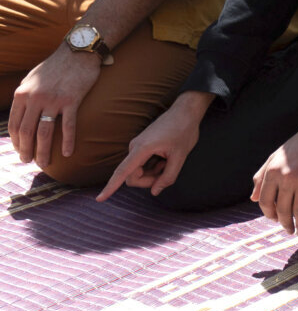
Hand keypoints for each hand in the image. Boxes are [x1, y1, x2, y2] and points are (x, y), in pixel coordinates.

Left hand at [9, 44, 102, 166]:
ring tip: (45, 163)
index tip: (21, 150)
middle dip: (26, 150)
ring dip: (43, 151)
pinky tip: (67, 153)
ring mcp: (53, 100)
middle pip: (27, 131)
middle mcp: (35, 98)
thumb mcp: (32, 78)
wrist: (78, 51)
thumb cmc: (56, 66)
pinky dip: (67, 141)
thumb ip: (25, 95)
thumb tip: (20, 113)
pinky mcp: (71, 100)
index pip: (15, 124)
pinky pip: (68, 125)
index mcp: (22, 94)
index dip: (16, 141)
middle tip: (29, 161)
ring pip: (44, 132)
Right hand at [97, 91, 211, 200]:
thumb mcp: (181, 156)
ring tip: (169, 161)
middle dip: (149, 181)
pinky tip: (165, 158)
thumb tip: (155, 192)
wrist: (185, 111)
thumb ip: (168, 176)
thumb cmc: (184, 131)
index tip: (99, 199)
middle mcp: (134, 148)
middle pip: (133, 176)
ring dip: (153, 173)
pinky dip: (153, 167)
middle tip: (167, 173)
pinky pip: (142, 165)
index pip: (122, 172)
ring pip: (138, 172)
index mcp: (141, 148)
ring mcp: (136, 147)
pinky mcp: (140, 147)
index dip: (111, 187)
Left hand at [251, 104, 297, 236]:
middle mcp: (287, 177)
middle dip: (285, 223)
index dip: (269, 213)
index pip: (265, 201)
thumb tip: (253, 198)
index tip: (274, 219)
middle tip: (289, 230)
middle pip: (283, 209)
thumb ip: (262, 176)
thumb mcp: (276, 156)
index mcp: (273, 170)